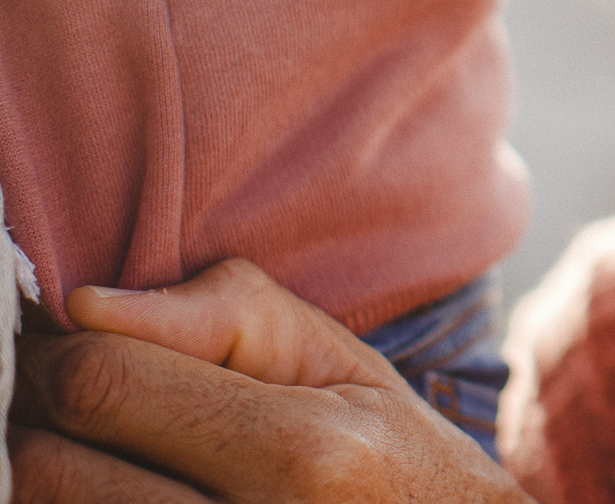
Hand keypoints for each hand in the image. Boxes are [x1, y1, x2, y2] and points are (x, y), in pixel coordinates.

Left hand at [8, 259, 531, 503]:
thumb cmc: (391, 455)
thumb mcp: (339, 362)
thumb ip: (224, 315)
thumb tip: (84, 306)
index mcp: (301, 451)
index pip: (103, 384)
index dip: (63, 350)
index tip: (74, 339)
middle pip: (48, 467)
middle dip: (49, 418)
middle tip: (91, 401)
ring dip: (57, 471)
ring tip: (118, 448)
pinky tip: (130, 483)